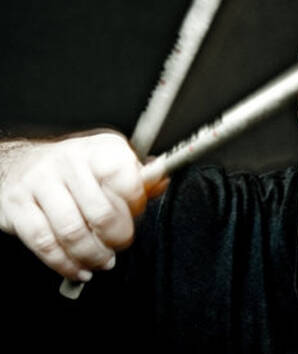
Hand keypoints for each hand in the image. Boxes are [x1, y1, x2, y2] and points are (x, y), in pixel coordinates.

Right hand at [0, 131, 161, 281]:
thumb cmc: (77, 169)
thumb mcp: (112, 163)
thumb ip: (139, 178)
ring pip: (72, 232)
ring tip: (102, 261)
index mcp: (100, 149)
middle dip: (116, 238)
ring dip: (92, 255)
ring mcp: (40, 181)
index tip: (136, 215)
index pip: (123, 177)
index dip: (134, 203)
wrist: (21, 163)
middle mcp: (69, 160)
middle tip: (120, 244)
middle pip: (101, 212)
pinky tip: (77, 268)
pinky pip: (44, 243)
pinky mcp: (17, 205)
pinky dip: (64, 263)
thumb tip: (161, 183)